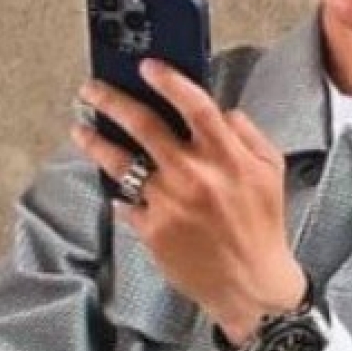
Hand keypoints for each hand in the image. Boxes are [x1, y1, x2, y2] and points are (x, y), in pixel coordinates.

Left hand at [72, 61, 305, 338]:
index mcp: (227, 157)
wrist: (251, 284)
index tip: (147, 66)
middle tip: (92, 88)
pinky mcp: (152, 230)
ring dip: (95, 140)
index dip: (168, 80)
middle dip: (112, 100)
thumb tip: (222, 111)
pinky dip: (118, 192)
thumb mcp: (271, 172)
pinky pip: (125, 201)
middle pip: (144, 124)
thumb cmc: (262, 225)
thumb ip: (247, 135)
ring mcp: (169, 203)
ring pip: (120, 162)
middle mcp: (194, 175)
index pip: (194, 105)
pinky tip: (112, 185)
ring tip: (80, 129)